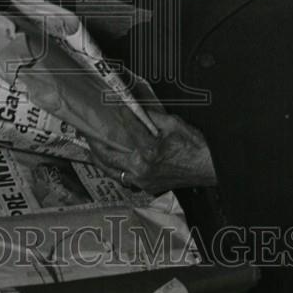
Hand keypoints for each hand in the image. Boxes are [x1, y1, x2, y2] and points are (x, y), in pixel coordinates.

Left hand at [88, 110, 216, 194]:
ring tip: (90, 146)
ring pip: (111, 170)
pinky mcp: (146, 186)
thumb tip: (133, 107)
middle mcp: (141, 168)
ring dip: (99, 158)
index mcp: (149, 150)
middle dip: (94, 141)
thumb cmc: (193, 145)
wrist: (208, 167)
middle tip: (85, 130)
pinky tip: (109, 160)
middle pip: (108, 155)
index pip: (126, 128)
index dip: (117, 115)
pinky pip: (123, 178)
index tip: (109, 106)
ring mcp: (142, 180)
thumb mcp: (172, 123)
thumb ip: (150, 116)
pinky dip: (114, 168)